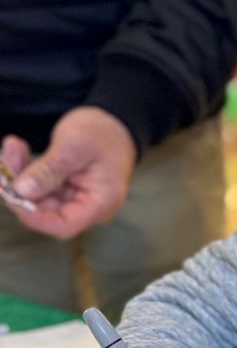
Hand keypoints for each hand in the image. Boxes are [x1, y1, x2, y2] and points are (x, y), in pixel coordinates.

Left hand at [0, 106, 135, 238]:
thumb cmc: (103, 133)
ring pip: (38, 199)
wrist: (115, 123)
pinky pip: (40, 188)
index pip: (64, 225)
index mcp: (100, 203)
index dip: (33, 215)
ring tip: (13, 146)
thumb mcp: (75, 145)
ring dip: (19, 175)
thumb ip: (49, 170)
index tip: (10, 191)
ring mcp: (77, 200)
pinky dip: (25, 170)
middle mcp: (89, 208)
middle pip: (46, 212)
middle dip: (20, 188)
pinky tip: (18, 148)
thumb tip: (21, 191)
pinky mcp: (66, 191)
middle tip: (6, 156)